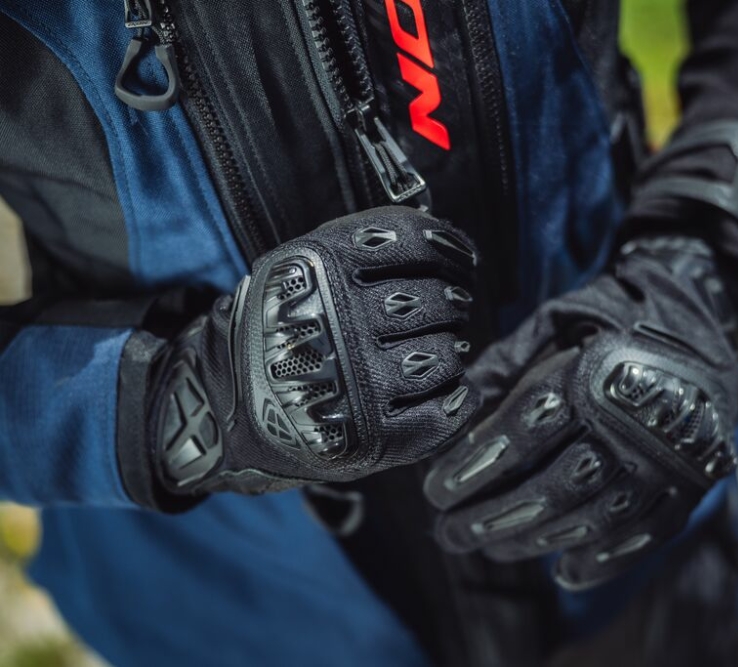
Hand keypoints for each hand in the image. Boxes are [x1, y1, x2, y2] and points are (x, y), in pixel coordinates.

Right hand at [139, 206, 478, 502]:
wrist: (232, 406)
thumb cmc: (286, 327)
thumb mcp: (303, 265)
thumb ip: (367, 243)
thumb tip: (449, 239)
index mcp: (318, 268)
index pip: (414, 241)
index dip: (449, 250)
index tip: (461, 261)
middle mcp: (336, 322)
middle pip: (434, 301)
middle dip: (450, 304)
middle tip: (447, 309)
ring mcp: (355, 385)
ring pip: (445, 355)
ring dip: (449, 352)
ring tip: (430, 351)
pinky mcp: (371, 438)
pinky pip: (445, 411)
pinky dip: (455, 398)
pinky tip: (444, 390)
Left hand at [424, 237, 737, 589]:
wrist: (706, 317)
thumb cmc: (615, 318)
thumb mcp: (557, 318)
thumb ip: (508, 363)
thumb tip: (454, 409)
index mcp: (596, 372)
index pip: (526, 430)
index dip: (476, 465)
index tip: (434, 492)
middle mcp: (636, 420)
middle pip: (558, 485)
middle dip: (495, 517)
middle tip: (449, 534)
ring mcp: (669, 457)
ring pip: (597, 517)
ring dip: (537, 540)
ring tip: (490, 548)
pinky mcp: (693, 481)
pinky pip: (647, 533)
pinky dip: (605, 558)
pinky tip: (564, 571)